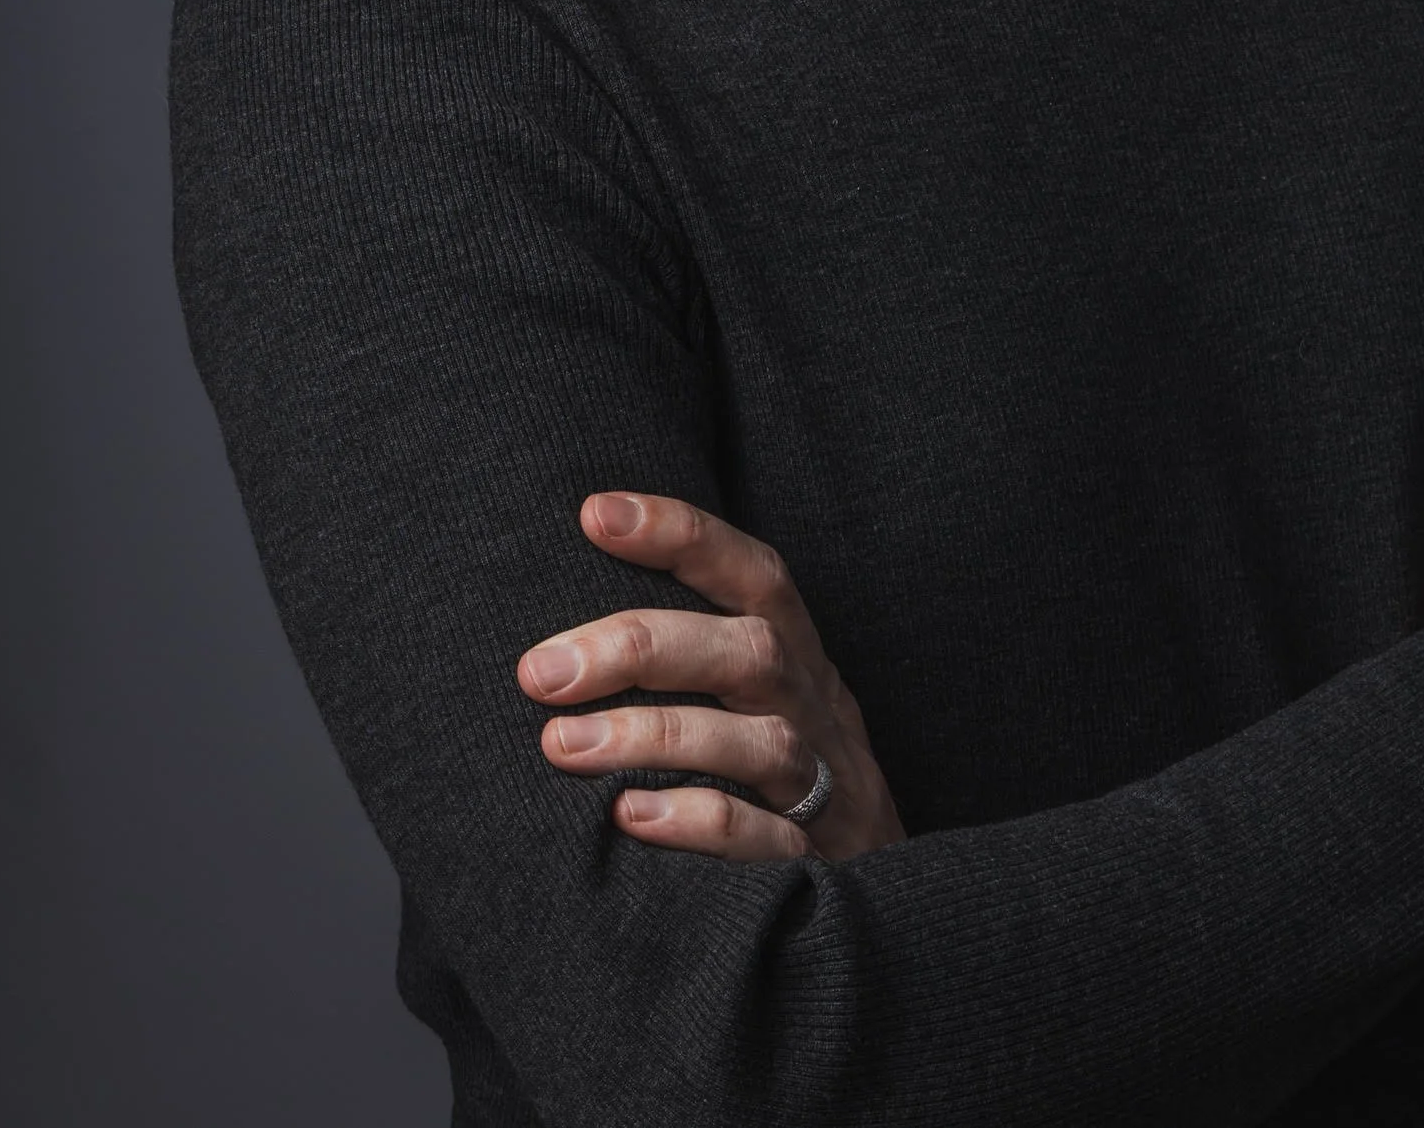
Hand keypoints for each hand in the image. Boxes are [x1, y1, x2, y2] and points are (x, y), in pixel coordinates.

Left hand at [516, 491, 908, 861]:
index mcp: (797, 659)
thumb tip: (558, 636)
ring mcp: (825, 789)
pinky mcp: (821, 866)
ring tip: (561, 746)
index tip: (595, 513)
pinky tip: (627, 817)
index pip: (755, 575)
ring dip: (654, 736)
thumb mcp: (755, 707)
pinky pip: (769, 840)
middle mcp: (816, 710)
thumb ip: (688, 666)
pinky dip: (699, 822)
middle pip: (751, 651)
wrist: (881, 910)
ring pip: (760, 743)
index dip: (683, 535)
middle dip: (643, 648)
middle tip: (542, 672)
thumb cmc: (779, 786)